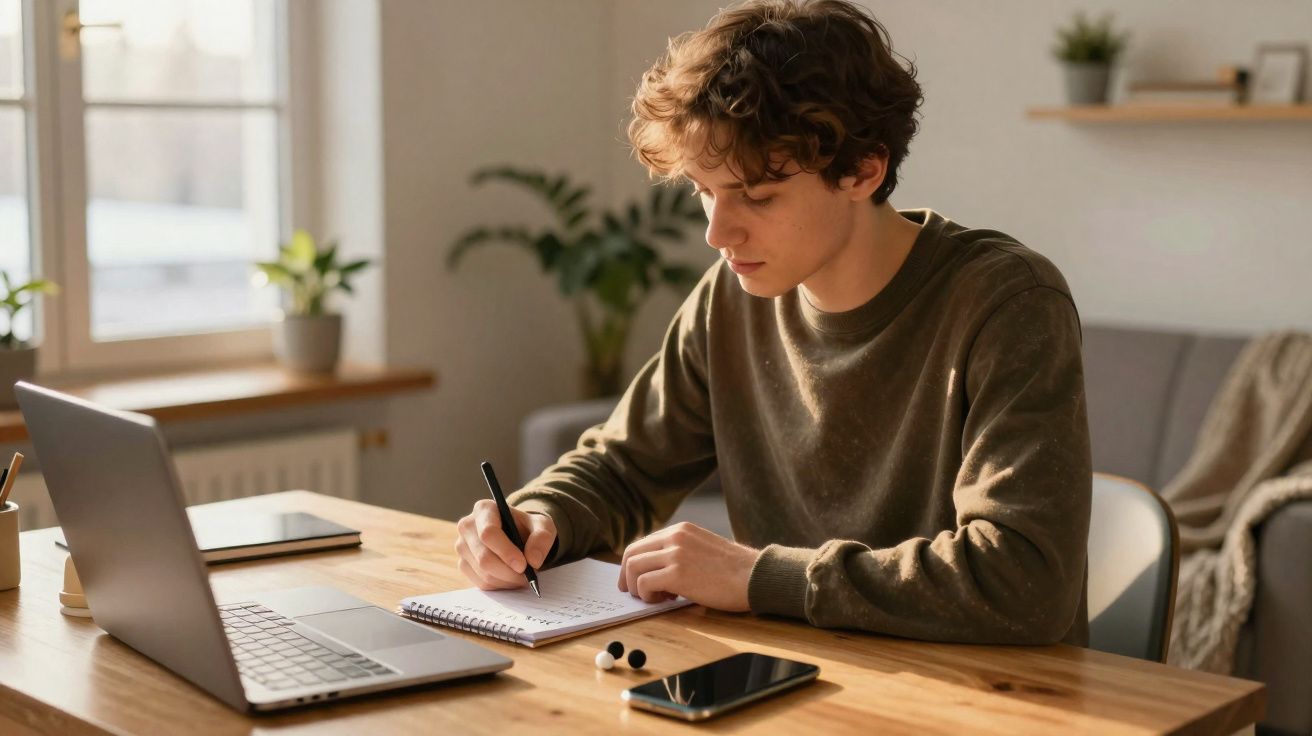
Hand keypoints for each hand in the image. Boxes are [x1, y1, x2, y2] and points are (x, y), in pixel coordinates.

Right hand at [454, 499, 556, 589]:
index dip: (506, 552)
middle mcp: (467, 526)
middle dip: (509, 572)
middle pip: (484, 557)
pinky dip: (500, 585)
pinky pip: (481, 583)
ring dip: (507, 580)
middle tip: (527, 577)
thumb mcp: (543, 526)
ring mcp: (462, 546)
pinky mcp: (463, 564)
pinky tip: (511, 578)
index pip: (488, 533)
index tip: (523, 565)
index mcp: (484, 509)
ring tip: (522, 576)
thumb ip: (542, 538)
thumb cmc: (528, 527)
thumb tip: (533, 560)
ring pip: (483, 573)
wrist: (517, 535)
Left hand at [618, 522, 759, 611]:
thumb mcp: (703, 549)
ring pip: (634, 568)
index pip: (642, 543)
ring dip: (637, 588)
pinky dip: (647, 596)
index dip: (633, 564)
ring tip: (655, 599)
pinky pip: (644, 584)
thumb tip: (656, 571)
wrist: (755, 577)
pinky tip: (664, 601)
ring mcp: (675, 553)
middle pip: (631, 553)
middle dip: (627, 576)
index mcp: (680, 530)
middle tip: (633, 593)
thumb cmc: (734, 571)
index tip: (634, 581)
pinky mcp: (677, 573)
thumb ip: (680, 552)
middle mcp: (675, 537)